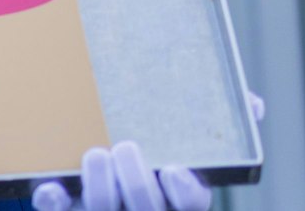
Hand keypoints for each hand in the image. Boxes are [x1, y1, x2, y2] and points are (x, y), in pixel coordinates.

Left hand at [31, 93, 261, 210]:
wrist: (104, 141)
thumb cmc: (154, 133)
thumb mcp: (190, 127)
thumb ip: (224, 117)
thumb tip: (253, 104)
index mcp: (177, 191)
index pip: (191, 203)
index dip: (185, 192)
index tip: (175, 170)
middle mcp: (144, 206)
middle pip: (147, 209)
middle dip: (137, 184)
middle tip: (124, 148)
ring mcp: (107, 207)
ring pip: (103, 210)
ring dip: (100, 188)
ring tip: (95, 154)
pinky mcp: (69, 204)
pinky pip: (59, 210)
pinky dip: (54, 200)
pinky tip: (51, 187)